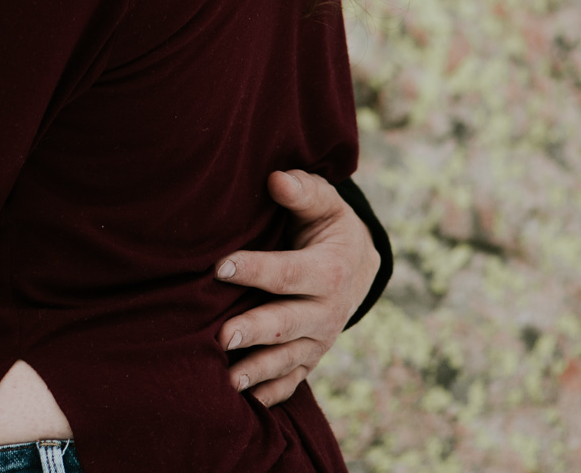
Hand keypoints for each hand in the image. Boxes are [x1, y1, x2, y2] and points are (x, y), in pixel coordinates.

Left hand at [215, 169, 379, 406]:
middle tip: (222, 335)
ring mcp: (319, 339)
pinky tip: (245, 401)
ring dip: (258, 370)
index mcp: (330, 271)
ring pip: (288, 359)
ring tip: (228, 380)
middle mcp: (326, 311)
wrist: (360, 265)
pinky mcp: (310, 357)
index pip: (288, 272)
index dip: (255, 270)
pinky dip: (272, 392)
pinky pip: (293, 380)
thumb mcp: (325, 203)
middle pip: (287, 323)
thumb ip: (302, 191)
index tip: (220, 267)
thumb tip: (276, 180)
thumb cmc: (328, 226)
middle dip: (255, 330)